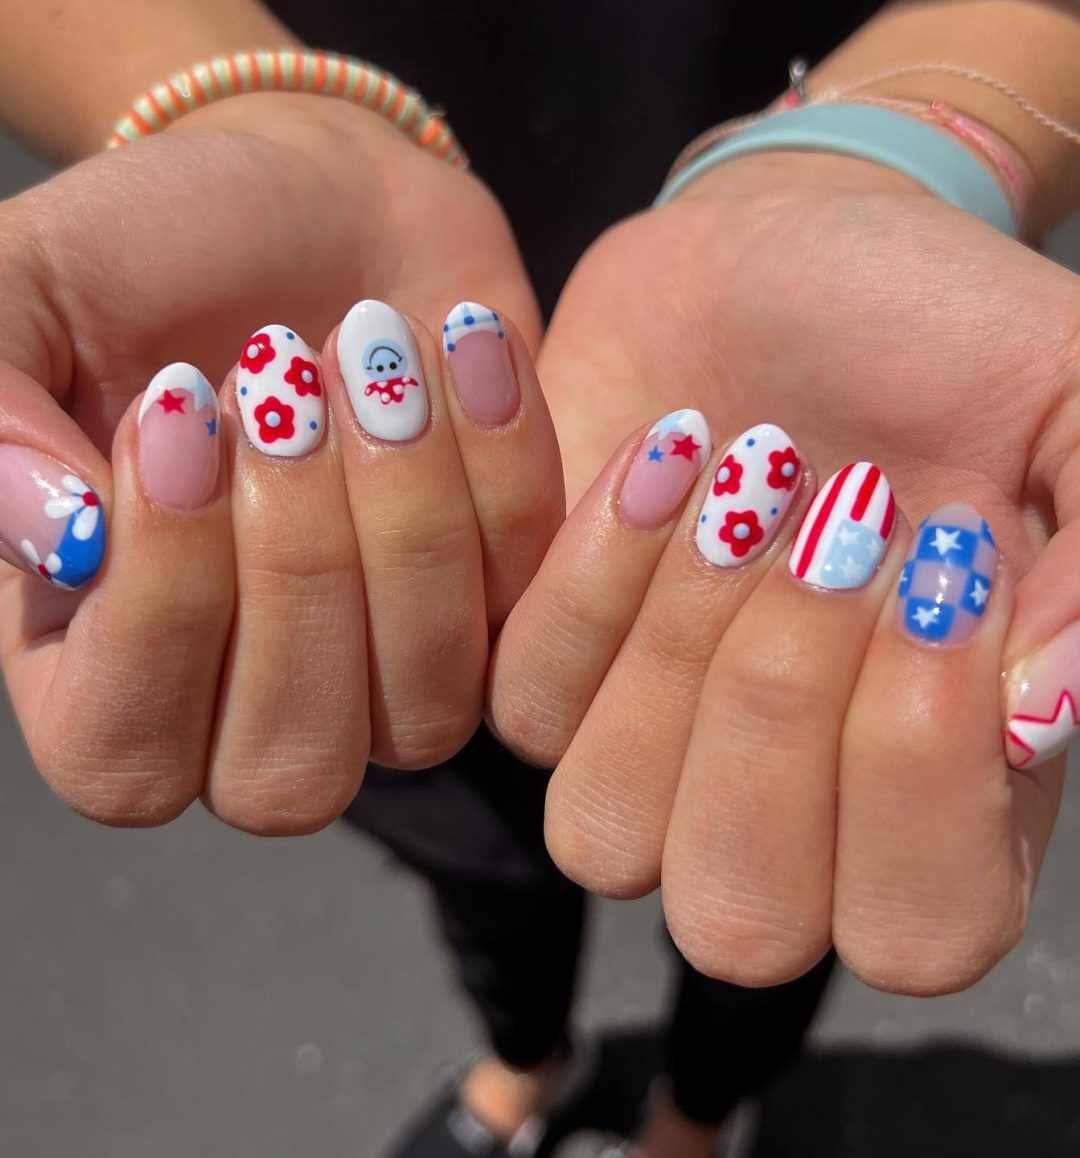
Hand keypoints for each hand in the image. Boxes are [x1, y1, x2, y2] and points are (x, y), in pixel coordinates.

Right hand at [0, 92, 560, 832]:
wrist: (311, 197)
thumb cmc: (152, 257)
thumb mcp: (22, 296)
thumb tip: (61, 536)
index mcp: (99, 671)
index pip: (123, 755)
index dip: (161, 609)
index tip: (178, 413)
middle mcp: (248, 708)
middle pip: (291, 772)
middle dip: (298, 568)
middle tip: (278, 377)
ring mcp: (387, 676)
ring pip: (426, 712)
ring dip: (410, 521)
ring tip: (373, 346)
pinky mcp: (501, 613)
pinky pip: (534, 612)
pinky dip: (505, 466)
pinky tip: (464, 342)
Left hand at [490, 150, 1079, 994]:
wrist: (792, 254)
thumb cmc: (946, 341)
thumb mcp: (1073, 409)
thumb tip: (1036, 714)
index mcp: (942, 790)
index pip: (916, 929)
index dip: (915, 783)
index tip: (943, 563)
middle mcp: (786, 803)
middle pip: (739, 918)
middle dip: (779, 715)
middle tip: (837, 514)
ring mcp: (648, 747)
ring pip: (603, 833)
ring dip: (673, 652)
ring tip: (743, 477)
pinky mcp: (548, 664)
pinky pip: (522, 706)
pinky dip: (587, 579)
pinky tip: (661, 451)